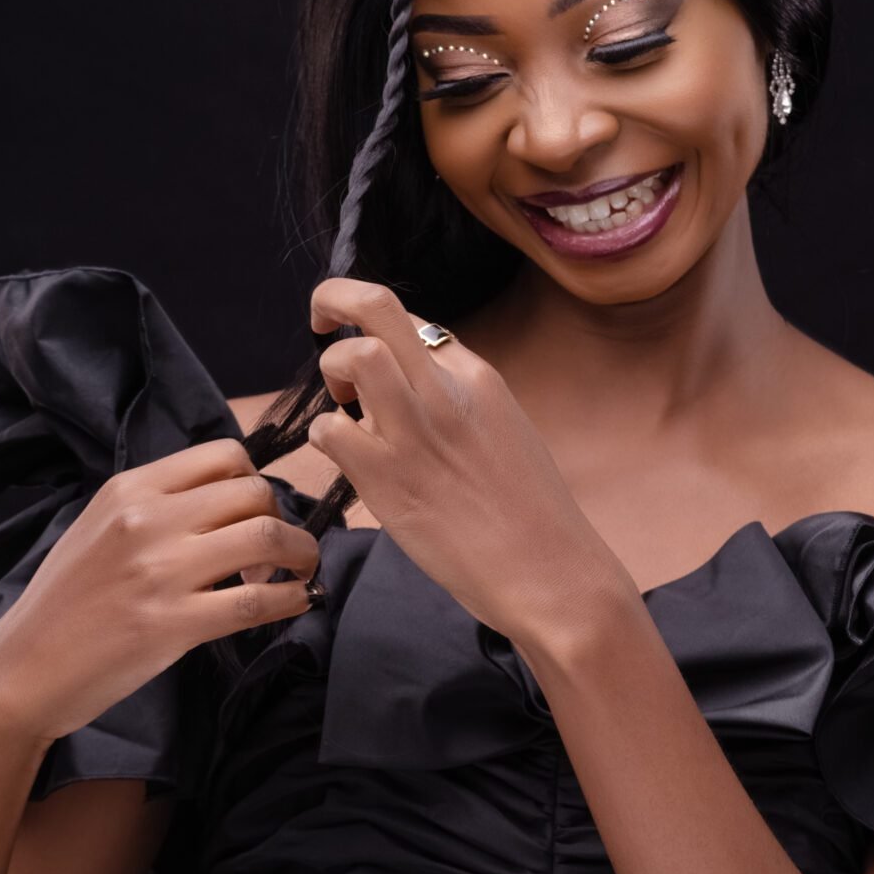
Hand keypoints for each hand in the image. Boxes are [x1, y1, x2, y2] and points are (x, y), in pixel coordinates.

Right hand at [0, 438, 320, 746]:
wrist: (22, 670)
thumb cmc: (65, 603)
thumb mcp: (99, 528)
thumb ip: (156, 508)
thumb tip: (227, 502)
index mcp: (130, 489)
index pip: (224, 454)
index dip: (256, 481)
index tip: (256, 512)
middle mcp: (147, 520)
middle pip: (255, 493)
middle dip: (283, 519)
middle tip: (281, 552)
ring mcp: (161, 572)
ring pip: (268, 538)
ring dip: (300, 555)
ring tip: (297, 574)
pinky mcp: (174, 623)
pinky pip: (257, 602)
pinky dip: (292, 598)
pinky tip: (295, 602)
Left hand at [307, 278, 622, 643]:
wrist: (552, 574)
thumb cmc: (535, 518)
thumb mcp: (507, 433)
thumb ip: (462, 405)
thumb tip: (419, 398)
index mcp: (479, 378)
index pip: (413, 320)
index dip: (379, 329)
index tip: (369, 353)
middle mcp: (446, 392)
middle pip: (375, 305)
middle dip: (334, 299)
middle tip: (321, 324)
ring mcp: (416, 432)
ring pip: (352, 357)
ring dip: (332, 373)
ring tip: (342, 406)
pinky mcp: (388, 479)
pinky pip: (330, 431)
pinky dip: (326, 439)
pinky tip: (345, 460)